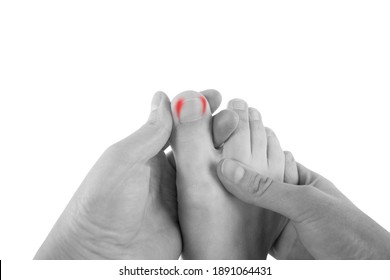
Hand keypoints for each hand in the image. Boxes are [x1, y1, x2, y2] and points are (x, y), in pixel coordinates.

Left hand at [34, 90, 237, 258]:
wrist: (98, 256)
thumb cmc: (100, 205)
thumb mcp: (123, 161)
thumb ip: (149, 132)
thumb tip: (164, 97)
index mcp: (148, 154)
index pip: (178, 124)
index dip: (196, 108)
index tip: (215, 96)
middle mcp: (167, 172)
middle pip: (198, 143)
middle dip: (218, 126)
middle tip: (234, 117)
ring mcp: (180, 195)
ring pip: (210, 168)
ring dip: (227, 152)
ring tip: (245, 136)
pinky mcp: (190, 218)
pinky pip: (213, 198)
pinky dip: (229, 184)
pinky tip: (244, 172)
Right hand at [217, 157, 389, 258]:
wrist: (364, 271)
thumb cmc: (348, 231)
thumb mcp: (305, 203)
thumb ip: (266, 189)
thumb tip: (230, 169)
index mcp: (299, 179)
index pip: (265, 160)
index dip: (243, 154)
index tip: (216, 147)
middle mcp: (288, 199)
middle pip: (254, 186)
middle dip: (233, 180)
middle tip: (204, 168)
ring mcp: (281, 222)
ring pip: (250, 210)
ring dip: (233, 205)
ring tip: (205, 192)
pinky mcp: (276, 245)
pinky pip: (252, 233)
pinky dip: (238, 229)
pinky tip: (220, 222)